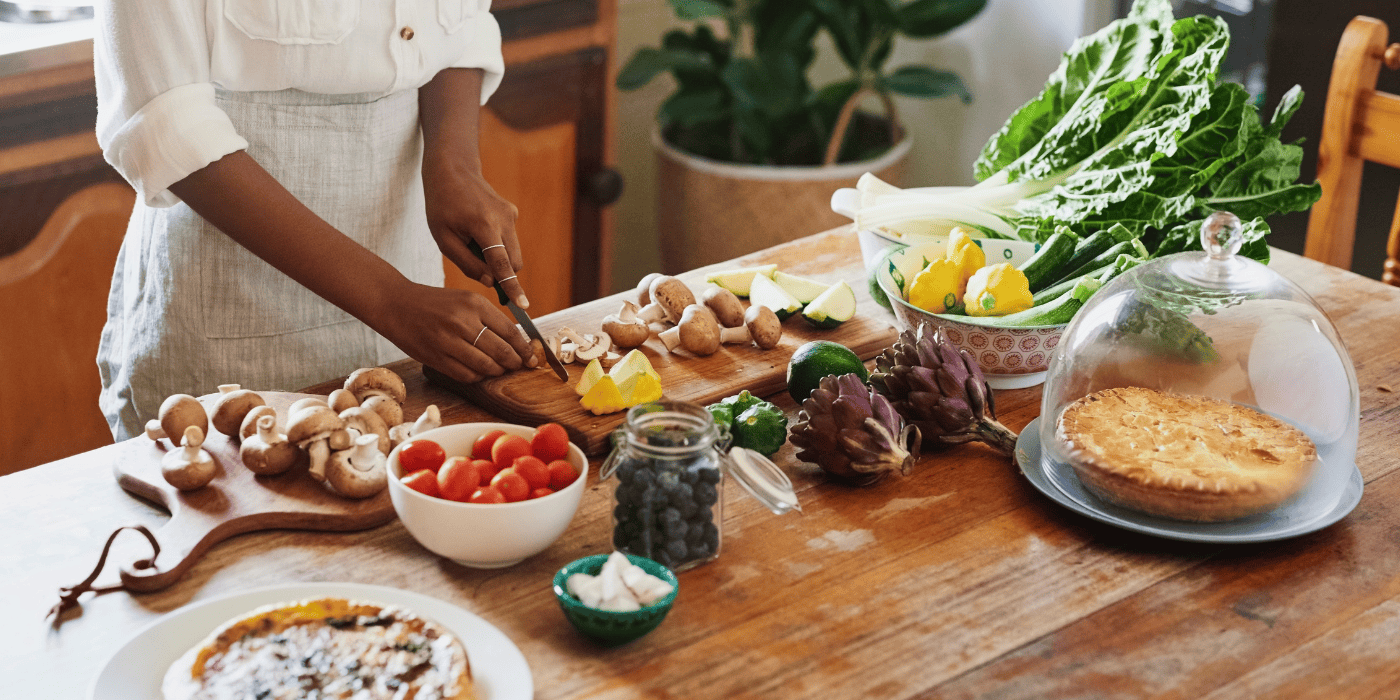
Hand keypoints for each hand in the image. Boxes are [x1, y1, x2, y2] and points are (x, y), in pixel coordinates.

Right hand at [375, 281, 537, 383]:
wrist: (396, 305)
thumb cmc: (434, 303)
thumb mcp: (465, 299)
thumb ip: (489, 317)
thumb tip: (516, 339)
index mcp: (474, 303)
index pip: (510, 331)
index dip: (524, 348)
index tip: (531, 355)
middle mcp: (463, 322)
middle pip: (502, 351)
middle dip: (515, 362)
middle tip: (519, 366)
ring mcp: (449, 342)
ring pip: (486, 366)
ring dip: (497, 371)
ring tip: (500, 369)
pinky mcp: (436, 358)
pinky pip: (466, 374)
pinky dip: (478, 376)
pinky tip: (480, 371)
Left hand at [423, 157, 529, 308]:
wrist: (453, 170)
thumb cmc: (442, 205)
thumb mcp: (443, 239)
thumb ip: (467, 263)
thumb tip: (491, 282)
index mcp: (484, 226)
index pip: (502, 264)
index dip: (512, 287)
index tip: (524, 305)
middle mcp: (503, 220)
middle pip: (513, 262)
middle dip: (502, 273)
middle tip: (480, 271)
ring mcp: (510, 215)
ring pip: (513, 252)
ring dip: (498, 258)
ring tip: (471, 243)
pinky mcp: (512, 213)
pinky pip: (509, 240)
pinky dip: (498, 245)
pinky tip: (477, 230)